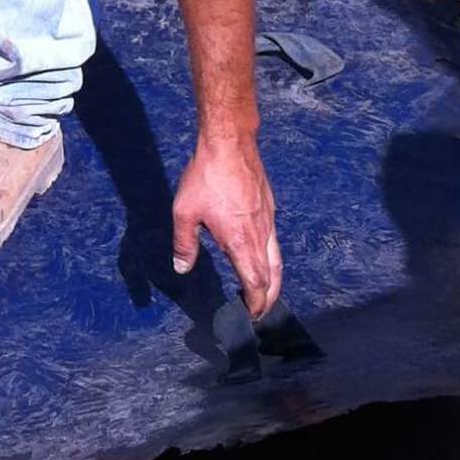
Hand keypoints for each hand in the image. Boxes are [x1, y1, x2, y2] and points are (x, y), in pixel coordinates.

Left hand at [172, 131, 282, 319]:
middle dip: (268, 299)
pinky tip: (259, 257)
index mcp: (241, 241)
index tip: (249, 315)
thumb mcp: (185, 212)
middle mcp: (260, 235)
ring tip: (263, 292)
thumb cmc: (206, 177)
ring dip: (272, 281)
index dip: (255, 303)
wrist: (230, 143)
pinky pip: (274, 242)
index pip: (256, 282)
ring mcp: (268, 221)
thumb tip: (182, 268)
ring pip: (277, 260)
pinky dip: (271, 260)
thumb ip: (184, 244)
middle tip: (259, 312)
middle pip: (273, 276)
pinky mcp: (269, 208)